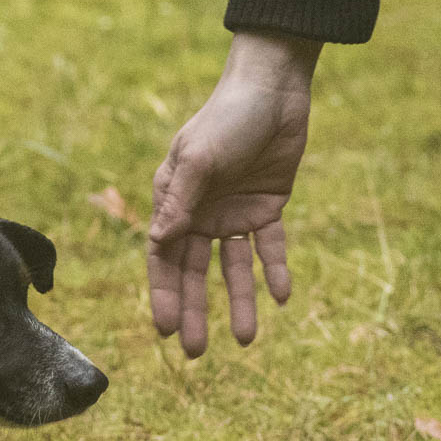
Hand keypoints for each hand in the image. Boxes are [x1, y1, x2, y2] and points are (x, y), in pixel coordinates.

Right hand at [147, 30, 320, 357]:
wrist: (274, 88)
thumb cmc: (227, 118)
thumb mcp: (200, 160)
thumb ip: (180, 202)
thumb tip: (159, 244)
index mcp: (174, 200)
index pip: (163, 257)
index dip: (164, 294)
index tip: (167, 329)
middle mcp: (199, 211)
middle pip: (194, 271)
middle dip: (196, 310)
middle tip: (197, 352)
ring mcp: (233, 210)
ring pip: (233, 267)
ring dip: (238, 300)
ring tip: (247, 338)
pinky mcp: (267, 206)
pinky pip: (270, 246)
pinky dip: (275, 270)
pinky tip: (282, 296)